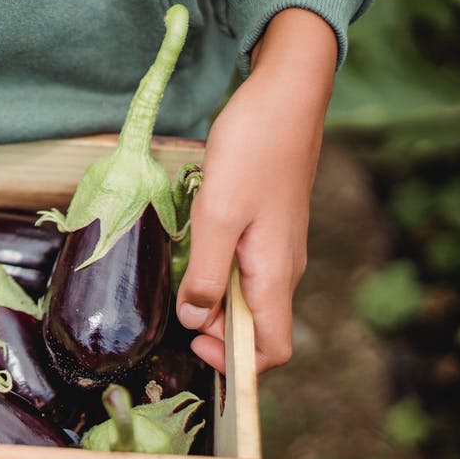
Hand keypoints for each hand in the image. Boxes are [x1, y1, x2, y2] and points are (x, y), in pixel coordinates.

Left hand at [176, 8, 337, 372]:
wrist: (285, 95)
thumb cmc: (254, 148)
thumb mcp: (217, 215)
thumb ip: (205, 273)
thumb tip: (195, 319)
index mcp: (275, 274)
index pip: (272, 350)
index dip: (235, 362)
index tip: (194, 344)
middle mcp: (282, 268)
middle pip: (253, 326)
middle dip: (214, 328)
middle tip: (174, 303)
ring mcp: (276, 246)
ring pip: (244, 294)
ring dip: (211, 296)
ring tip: (178, 270)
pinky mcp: (267, 226)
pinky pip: (242, 266)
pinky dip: (216, 269)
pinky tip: (192, 244)